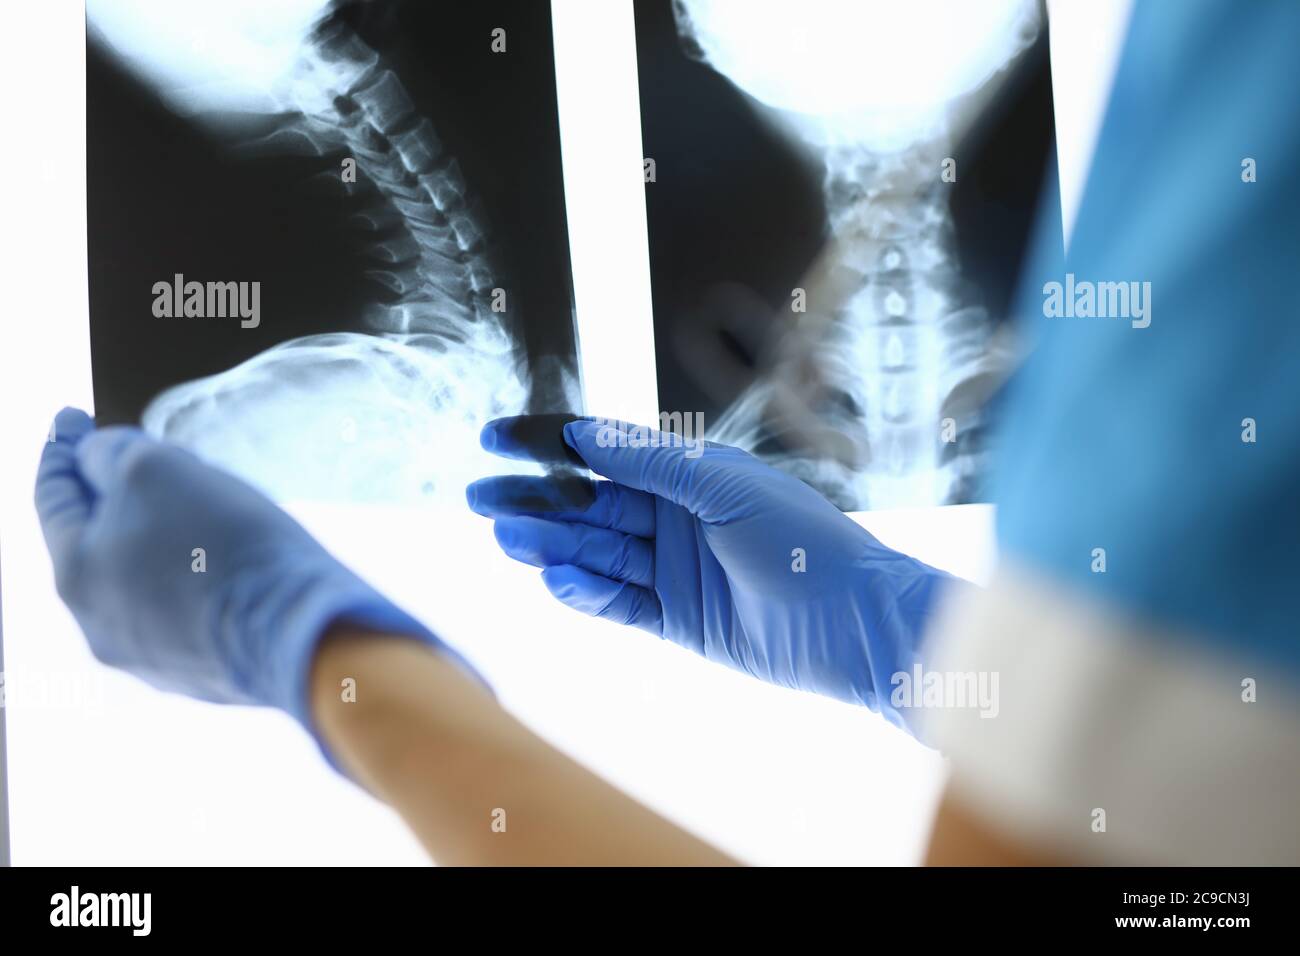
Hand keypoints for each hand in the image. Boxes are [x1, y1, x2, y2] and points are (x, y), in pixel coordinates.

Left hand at [34, 408, 472, 747]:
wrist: (302, 631)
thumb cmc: (228, 547)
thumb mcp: (156, 469)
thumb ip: (111, 454)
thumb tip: (95, 456)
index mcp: (75, 575)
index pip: (52, 496)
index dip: (62, 448)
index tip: (71, 418)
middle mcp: (98, 623)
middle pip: (96, 538)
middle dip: (115, 494)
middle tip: (144, 457)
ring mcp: (148, 655)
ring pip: (140, 574)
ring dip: (159, 536)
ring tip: (203, 510)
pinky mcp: (197, 670)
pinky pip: (181, 608)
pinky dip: (192, 576)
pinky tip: (227, 560)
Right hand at [467, 417, 953, 733]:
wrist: (851, 621)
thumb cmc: (800, 538)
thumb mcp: (723, 486)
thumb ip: (650, 463)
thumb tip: (582, 434)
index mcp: (688, 473)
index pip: (603, 452)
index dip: (547, 444)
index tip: (493, 440)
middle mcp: (675, 517)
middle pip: (588, 504)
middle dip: (534, 499)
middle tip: (478, 495)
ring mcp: (673, 569)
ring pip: (596, 553)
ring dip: (551, 545)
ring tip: (506, 537)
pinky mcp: (676, 620)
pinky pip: (618, 602)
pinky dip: (586, 592)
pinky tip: (555, 579)